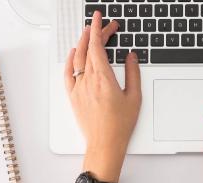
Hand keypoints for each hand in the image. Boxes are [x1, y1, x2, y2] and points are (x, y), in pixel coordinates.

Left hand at [66, 11, 141, 181]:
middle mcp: (88, 81)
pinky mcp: (73, 96)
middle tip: (104, 26)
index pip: (97, 46)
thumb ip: (133, 73)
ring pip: (77, 58)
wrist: (104, 144)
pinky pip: (68, 73)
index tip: (101, 19)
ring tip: (88, 33)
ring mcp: (78, 88)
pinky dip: (70, 60)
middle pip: (88, 49)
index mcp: (103, 79)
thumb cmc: (120, 125)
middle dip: (95, 33)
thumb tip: (131, 57)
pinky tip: (74, 53)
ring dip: (82, 43)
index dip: (99, 29)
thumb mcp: (134, 97)